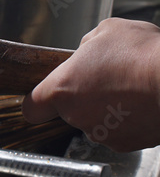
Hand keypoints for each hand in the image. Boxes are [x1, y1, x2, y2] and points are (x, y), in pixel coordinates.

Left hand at [22, 18, 159, 151]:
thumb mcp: (107, 32)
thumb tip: (87, 52)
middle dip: (84, 97)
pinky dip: (128, 121)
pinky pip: (120, 132)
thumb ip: (86, 46)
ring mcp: (102, 133)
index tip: (44, 99)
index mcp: (62, 88)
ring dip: (107, 109)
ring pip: (96, 122)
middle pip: (70, 111)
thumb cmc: (143, 54)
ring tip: (130, 89)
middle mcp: (77, 115)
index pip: (32, 107)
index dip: (38, 103)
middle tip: (106, 80)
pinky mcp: (127, 145)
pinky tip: (141, 103)